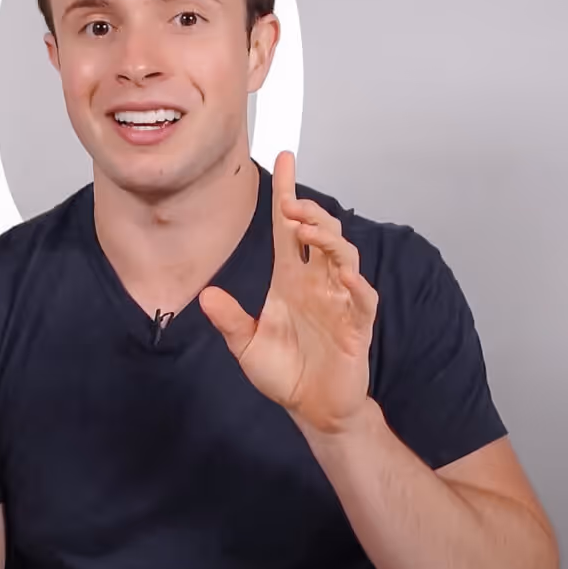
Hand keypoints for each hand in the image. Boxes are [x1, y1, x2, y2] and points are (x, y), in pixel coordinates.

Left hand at [199, 151, 379, 434]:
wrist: (313, 410)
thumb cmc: (285, 373)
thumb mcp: (246, 347)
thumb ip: (229, 321)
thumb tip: (205, 295)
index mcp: (290, 279)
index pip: (288, 227)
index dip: (286, 192)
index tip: (284, 157)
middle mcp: (317, 283)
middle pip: (319, 232)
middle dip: (308, 211)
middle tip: (290, 202)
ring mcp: (340, 301)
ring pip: (343, 256)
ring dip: (327, 239)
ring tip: (306, 229)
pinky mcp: (357, 326)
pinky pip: (362, 299)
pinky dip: (356, 285)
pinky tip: (345, 277)